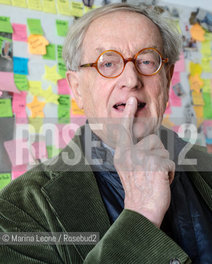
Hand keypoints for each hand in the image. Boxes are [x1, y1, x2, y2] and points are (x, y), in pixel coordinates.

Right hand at [114, 97, 174, 227]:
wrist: (141, 210)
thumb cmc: (137, 189)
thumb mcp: (128, 167)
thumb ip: (133, 152)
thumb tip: (148, 140)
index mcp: (121, 153)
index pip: (125, 130)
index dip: (129, 114)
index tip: (133, 100)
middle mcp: (129, 153)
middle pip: (153, 139)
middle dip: (157, 153)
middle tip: (150, 170)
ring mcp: (142, 158)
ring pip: (163, 150)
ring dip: (163, 163)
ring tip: (155, 176)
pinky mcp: (156, 164)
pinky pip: (170, 161)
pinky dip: (170, 172)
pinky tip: (161, 181)